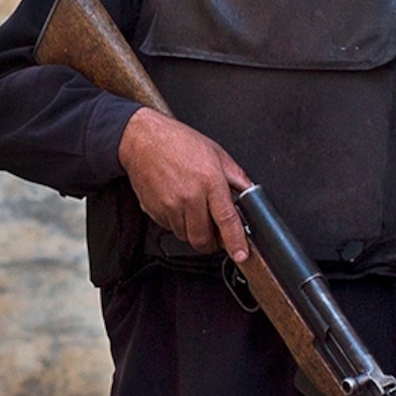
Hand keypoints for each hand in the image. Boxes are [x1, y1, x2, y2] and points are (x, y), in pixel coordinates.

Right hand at [116, 107, 252, 262]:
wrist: (143, 140)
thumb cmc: (179, 142)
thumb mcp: (217, 154)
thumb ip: (237, 177)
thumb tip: (252, 194)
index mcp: (209, 181)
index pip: (226, 220)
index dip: (235, 242)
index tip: (241, 255)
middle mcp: (189, 196)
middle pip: (203, 238)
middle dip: (212, 242)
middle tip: (215, 231)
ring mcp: (169, 205)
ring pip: (186, 236)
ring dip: (193, 231)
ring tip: (194, 209)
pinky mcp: (154, 210)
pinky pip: (170, 228)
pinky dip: (177, 223)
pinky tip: (178, 204)